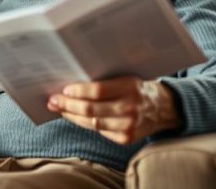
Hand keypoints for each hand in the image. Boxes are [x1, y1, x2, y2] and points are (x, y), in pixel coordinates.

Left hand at [47, 76, 180, 144]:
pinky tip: (73, 117)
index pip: (98, 91)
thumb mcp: (126, 76)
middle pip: (91, 109)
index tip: (63, 89)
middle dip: (67, 105)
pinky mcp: (126, 138)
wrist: (163, 108)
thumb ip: (105, 79)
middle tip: (52, 100)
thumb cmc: (137, 87)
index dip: (78, 91)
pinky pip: (98, 131)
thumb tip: (72, 80)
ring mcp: (129, 126)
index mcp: (131, 87)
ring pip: (91, 123)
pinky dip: (83, 124)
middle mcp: (131, 108)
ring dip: (71, 116)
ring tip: (58, 108)